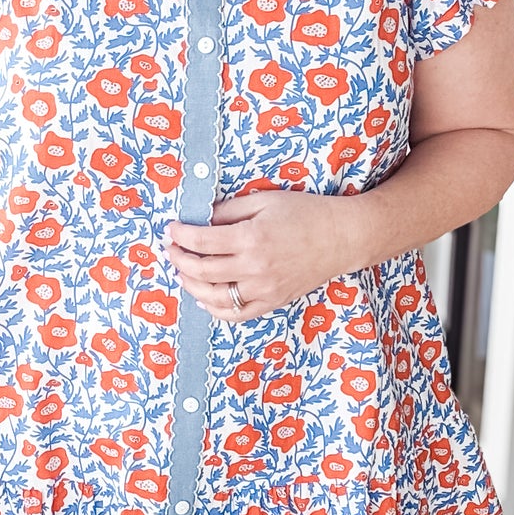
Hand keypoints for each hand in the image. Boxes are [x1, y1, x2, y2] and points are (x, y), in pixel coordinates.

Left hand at [165, 189, 367, 319]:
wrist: (341, 237)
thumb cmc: (306, 213)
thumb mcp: (264, 200)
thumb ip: (230, 210)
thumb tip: (201, 217)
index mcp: (251, 238)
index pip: (202, 240)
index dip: (181, 235)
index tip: (172, 229)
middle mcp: (254, 267)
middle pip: (202, 269)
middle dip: (179, 259)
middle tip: (171, 249)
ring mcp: (264, 289)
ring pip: (214, 296)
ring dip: (191, 284)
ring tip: (182, 272)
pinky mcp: (273, 301)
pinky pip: (237, 313)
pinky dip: (215, 309)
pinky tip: (203, 297)